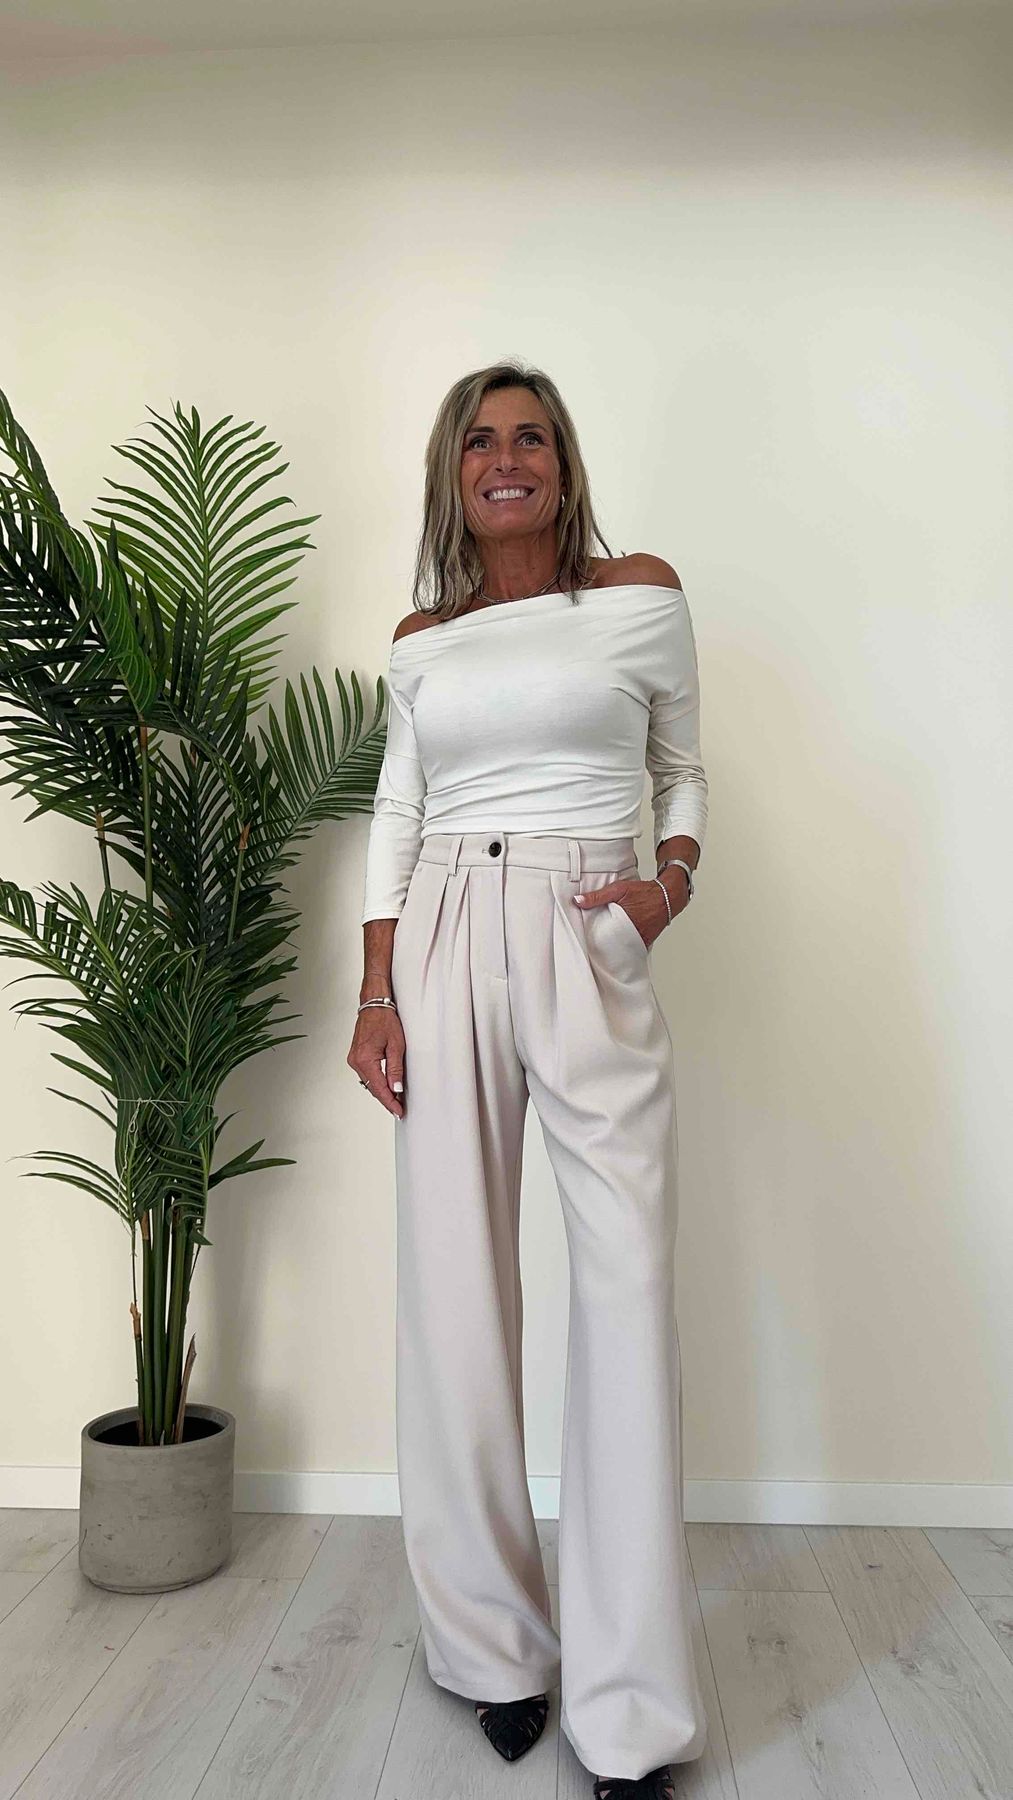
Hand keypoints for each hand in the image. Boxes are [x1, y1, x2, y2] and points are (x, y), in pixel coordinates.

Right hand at [348, 1004, 405, 1117]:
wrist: (374, 1005)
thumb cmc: (384, 1019)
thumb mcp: (396, 1046)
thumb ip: (395, 1069)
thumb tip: (396, 1088)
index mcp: (365, 1059)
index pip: (379, 1088)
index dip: (390, 1102)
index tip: (398, 1111)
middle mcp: (356, 1061)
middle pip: (372, 1087)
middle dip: (386, 1098)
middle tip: (399, 1108)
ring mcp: (354, 1059)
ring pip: (369, 1082)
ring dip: (381, 1090)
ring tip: (395, 1099)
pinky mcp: (356, 1057)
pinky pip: (366, 1074)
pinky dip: (376, 1081)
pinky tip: (385, 1085)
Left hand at [573, 874, 687, 949]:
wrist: (667, 895)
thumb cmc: (645, 892)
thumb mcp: (618, 889)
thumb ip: (597, 896)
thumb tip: (577, 901)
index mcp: (624, 924)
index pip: (604, 940)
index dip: (594, 942)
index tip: (586, 943)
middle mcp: (634, 935)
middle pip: (613, 947)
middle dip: (603, 947)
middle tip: (592, 948)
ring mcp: (641, 940)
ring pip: (622, 948)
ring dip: (614, 947)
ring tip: (603, 947)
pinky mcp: (646, 941)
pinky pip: (632, 947)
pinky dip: (625, 946)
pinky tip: (617, 944)